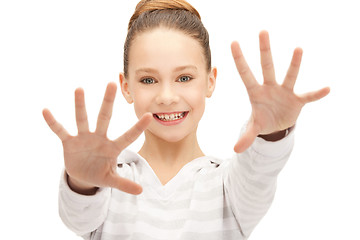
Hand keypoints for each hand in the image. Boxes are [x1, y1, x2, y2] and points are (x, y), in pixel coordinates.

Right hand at [43, 82, 151, 194]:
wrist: (83, 176)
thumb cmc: (100, 173)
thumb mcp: (111, 180)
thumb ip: (124, 184)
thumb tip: (140, 192)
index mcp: (112, 148)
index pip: (128, 136)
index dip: (138, 128)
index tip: (150, 116)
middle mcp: (99, 138)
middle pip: (104, 117)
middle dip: (108, 102)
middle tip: (112, 83)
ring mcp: (84, 138)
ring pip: (82, 119)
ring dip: (80, 105)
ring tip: (79, 89)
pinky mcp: (69, 142)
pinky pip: (60, 131)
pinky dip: (53, 123)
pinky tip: (46, 111)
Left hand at [231, 31, 329, 152]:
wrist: (278, 125)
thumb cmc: (263, 120)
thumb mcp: (254, 128)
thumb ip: (246, 137)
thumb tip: (236, 150)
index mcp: (256, 92)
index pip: (246, 74)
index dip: (239, 60)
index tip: (233, 42)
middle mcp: (270, 88)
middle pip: (267, 67)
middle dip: (264, 50)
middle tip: (262, 31)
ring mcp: (284, 92)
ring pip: (289, 76)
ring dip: (294, 64)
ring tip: (298, 49)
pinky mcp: (297, 100)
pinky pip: (308, 96)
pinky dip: (316, 94)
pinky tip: (326, 89)